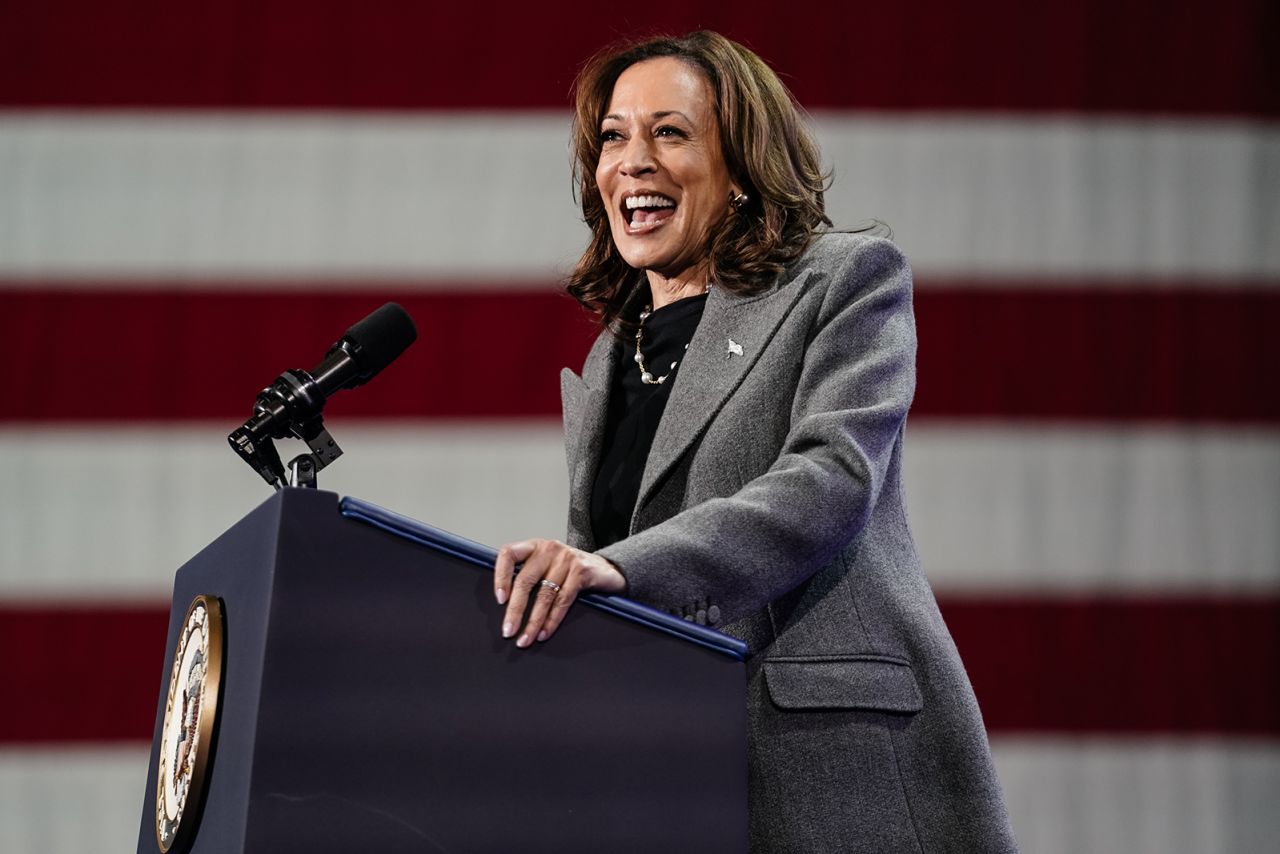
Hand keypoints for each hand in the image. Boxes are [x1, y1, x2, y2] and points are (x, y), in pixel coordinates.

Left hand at [494, 539, 625, 647]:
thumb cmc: (571, 571)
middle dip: (515, 610)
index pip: (509, 554)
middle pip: (525, 581)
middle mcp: (549, 549)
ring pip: (544, 595)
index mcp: (535, 546)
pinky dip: (552, 620)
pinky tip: (544, 632)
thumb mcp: (547, 566)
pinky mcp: (581, 571)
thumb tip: (505, 605)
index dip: (500, 576)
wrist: (607, 570)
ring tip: (526, 638)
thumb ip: (529, 576)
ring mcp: (566, 559)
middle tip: (508, 631)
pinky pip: (562, 600)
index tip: (499, 599)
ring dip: (533, 621)